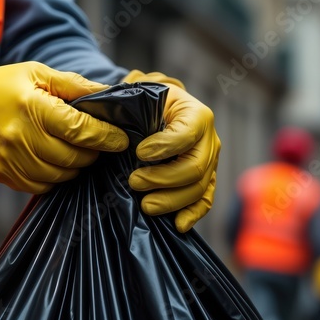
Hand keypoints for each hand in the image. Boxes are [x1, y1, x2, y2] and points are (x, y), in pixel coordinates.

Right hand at [0, 63, 128, 192]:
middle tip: (98, 144)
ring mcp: (11, 158)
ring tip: (77, 152)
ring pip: (60, 175)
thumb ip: (74, 85)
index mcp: (33, 106)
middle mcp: (21, 135)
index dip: (106, 137)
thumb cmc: (3, 85)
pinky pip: (41, 186)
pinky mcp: (4, 173)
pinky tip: (56, 163)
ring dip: (76, 167)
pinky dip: (56, 178)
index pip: (79, 130)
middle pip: (73, 157)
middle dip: (93, 153)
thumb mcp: (37, 73)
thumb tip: (108, 93)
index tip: (121, 140)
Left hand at [123, 71, 219, 232]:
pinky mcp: (207, 180)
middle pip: (194, 167)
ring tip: (145, 205)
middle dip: (163, 179)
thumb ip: (132, 106)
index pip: (187, 134)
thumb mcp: (143, 95)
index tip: (139, 153)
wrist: (163, 111)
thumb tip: (109, 124)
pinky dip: (192, 214)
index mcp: (197, 114)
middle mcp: (210, 139)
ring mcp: (211, 162)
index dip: (165, 146)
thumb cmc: (149, 104)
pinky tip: (177, 225)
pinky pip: (204, 200)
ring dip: (171, 200)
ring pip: (198, 188)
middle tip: (134, 182)